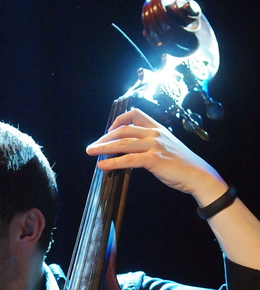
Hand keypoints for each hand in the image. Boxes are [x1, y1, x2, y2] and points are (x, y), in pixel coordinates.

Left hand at [86, 108, 225, 204]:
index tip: (108, 131)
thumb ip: (150, 145)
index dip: (118, 121)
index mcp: (158, 128)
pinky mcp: (154, 159)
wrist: (198, 175)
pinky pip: (128, 159)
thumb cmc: (182, 164)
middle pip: (124, 129)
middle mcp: (155, 133)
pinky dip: (113, 162)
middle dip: (105, 137)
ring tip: (91, 152)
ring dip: (103, 147)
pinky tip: (102, 165)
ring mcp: (155, 145)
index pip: (135, 114)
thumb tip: (130, 152)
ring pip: (123, 143)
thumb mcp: (166, 148)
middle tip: (92, 146)